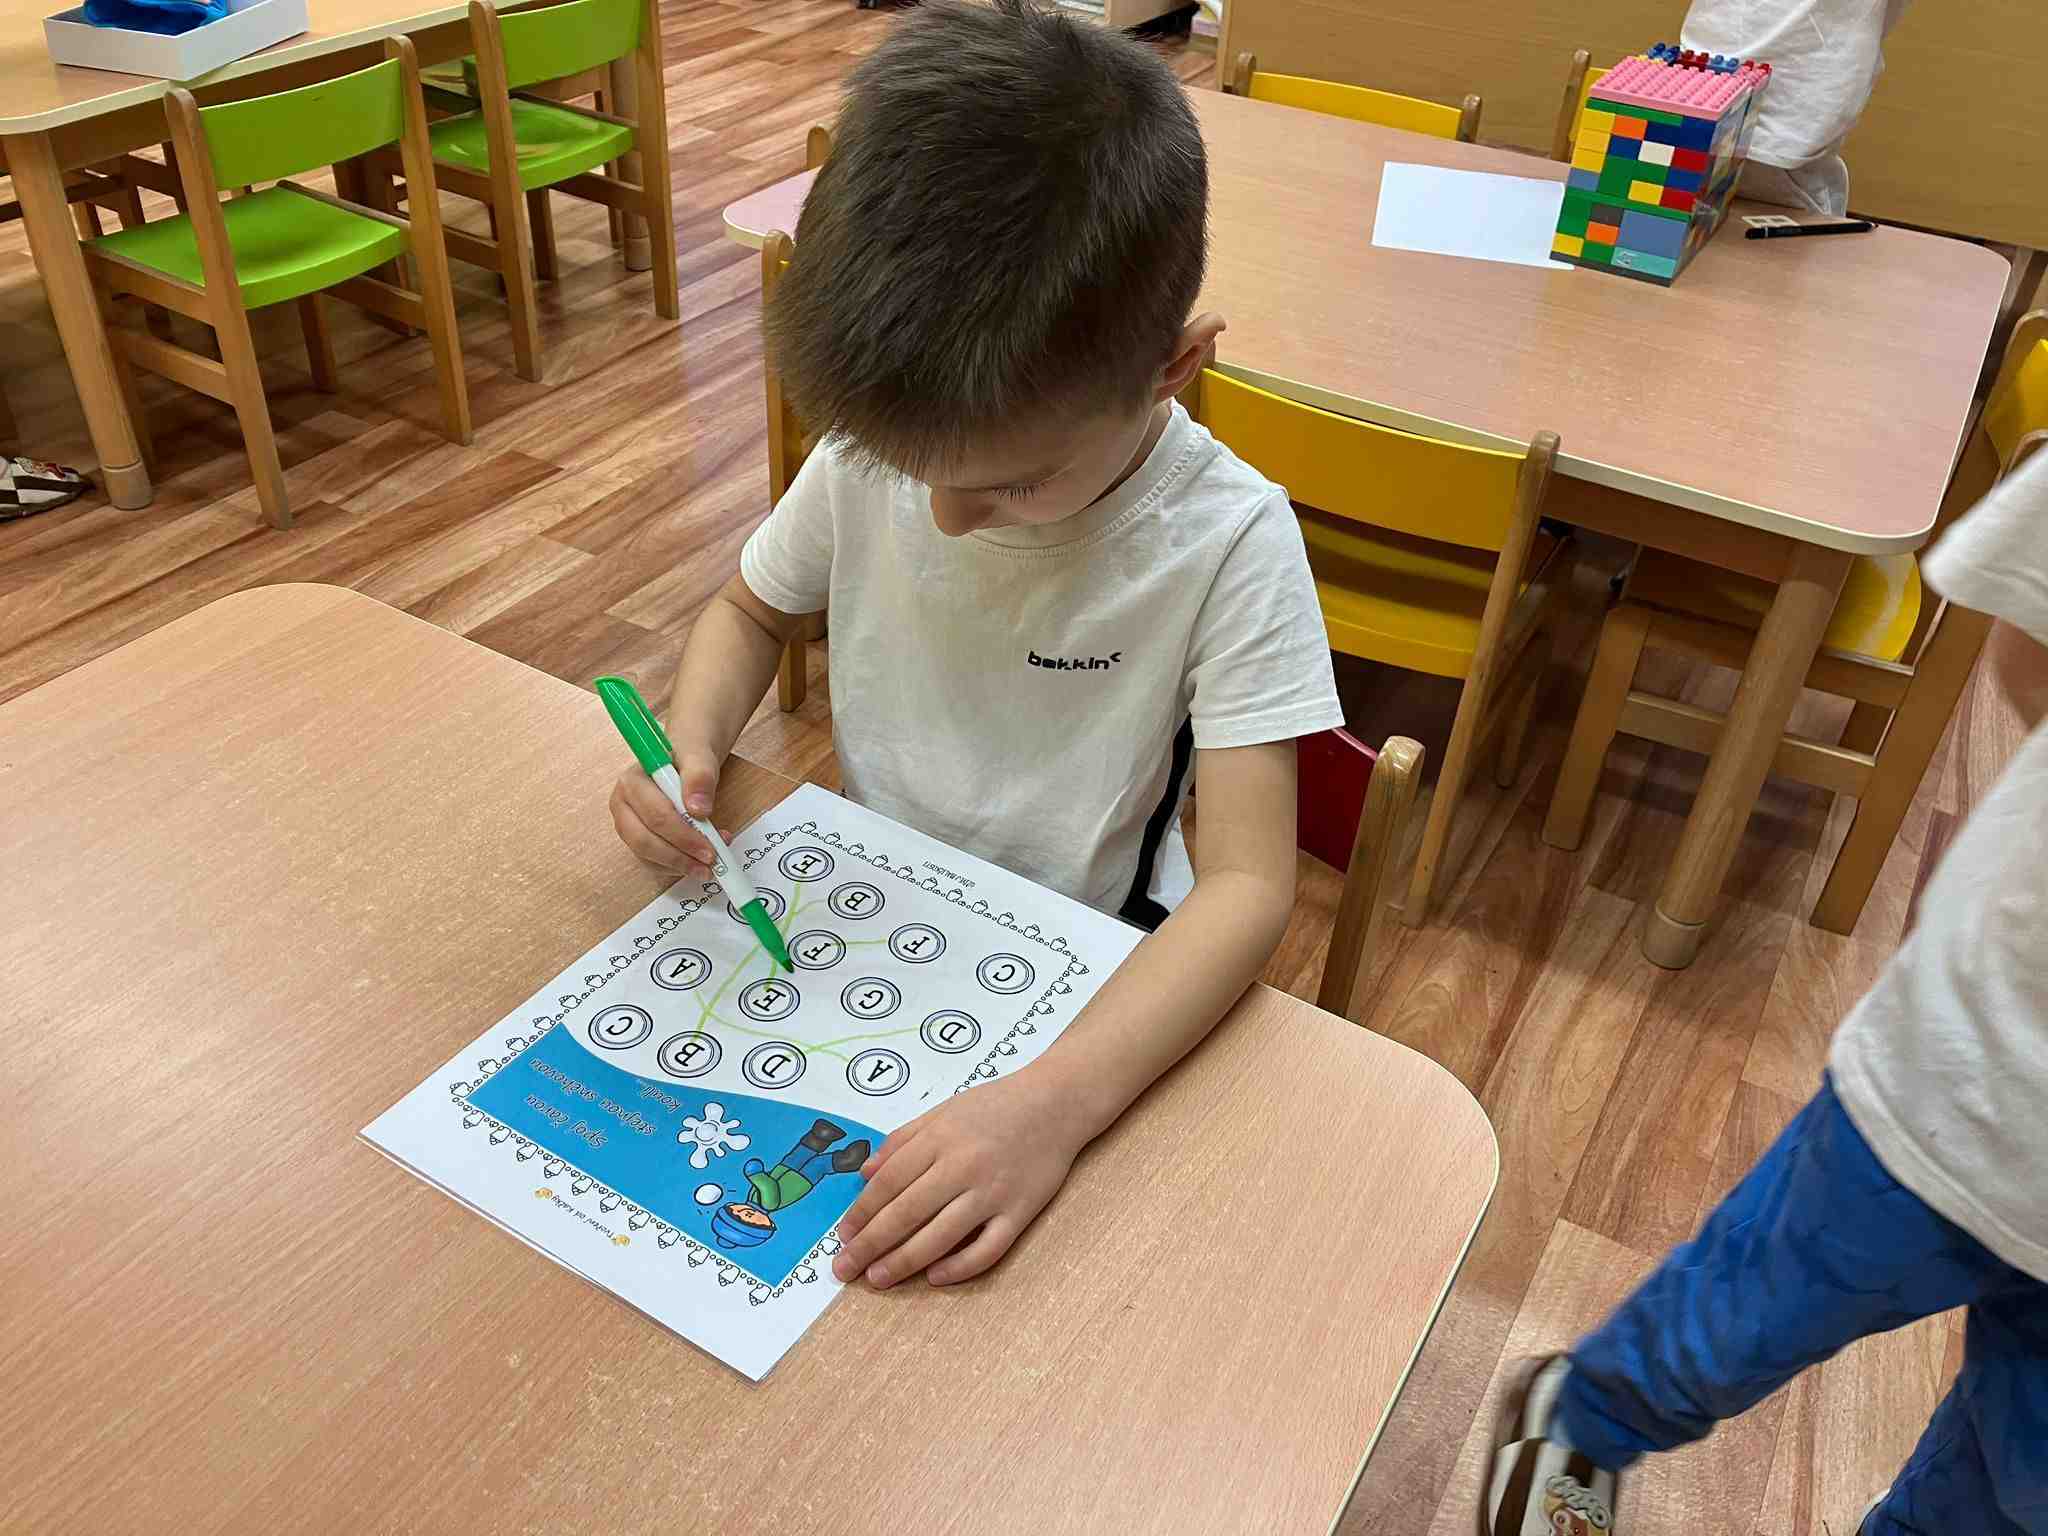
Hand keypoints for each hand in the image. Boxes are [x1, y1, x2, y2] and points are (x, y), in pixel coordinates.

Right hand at [607, 745, 721, 875]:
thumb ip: (699, 777)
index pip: (655, 816)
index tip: (710, 847)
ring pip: (647, 855)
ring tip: (708, 866)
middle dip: (680, 856)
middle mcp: (623, 805)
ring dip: (679, 864)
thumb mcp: (699, 757)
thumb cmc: (688, 756)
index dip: (683, 836)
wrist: (687, 759)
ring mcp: (628, 824)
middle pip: (645, 840)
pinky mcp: (638, 838)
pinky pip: (654, 861)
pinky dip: (677, 866)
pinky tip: (697, 860)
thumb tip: (698, 809)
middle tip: (710, 861)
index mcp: (632, 782)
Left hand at [832, 1069, 1087, 1287]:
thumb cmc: (996, 1106)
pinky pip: (987, 1249)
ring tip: (878, 1278)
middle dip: (869, 1245)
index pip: (888, 1183)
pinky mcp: (1020, 1212)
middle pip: (906, 1213)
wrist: (1056, 1102)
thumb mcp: (942, 1112)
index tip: (842, 1236)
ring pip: (940, 1236)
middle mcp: (962, 1167)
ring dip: (904, 1262)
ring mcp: (992, 1192)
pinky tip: (935, 1277)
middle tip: (844, 1268)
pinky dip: (960, 1267)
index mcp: (939, 1139)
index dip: (860, 1213)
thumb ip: (902, 1140)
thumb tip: (864, 1174)